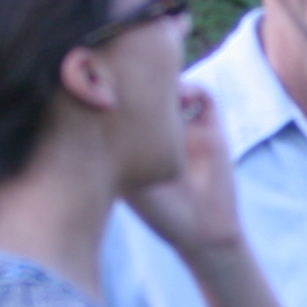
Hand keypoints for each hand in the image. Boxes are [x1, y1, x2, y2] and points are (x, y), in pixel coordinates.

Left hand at [126, 87, 243, 259]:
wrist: (203, 231)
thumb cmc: (161, 214)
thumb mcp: (129, 184)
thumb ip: (117, 153)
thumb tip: (96, 123)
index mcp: (139, 141)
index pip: (126, 104)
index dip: (119, 92)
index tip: (111, 86)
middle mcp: (161, 133)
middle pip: (149, 90)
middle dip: (141, 79)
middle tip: (133, 75)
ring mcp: (186, 130)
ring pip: (175, 88)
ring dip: (169, 82)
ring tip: (161, 89)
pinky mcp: (210, 131)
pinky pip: (204, 98)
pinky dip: (194, 90)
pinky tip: (185, 99)